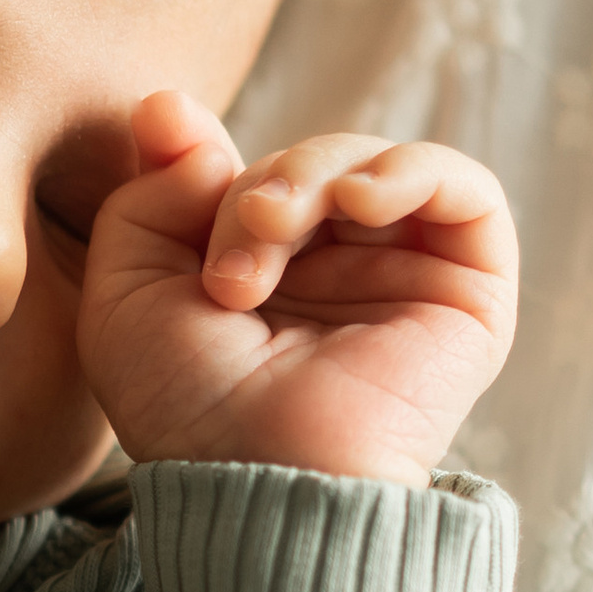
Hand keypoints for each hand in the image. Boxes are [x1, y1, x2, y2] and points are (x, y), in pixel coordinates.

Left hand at [83, 91, 518, 481]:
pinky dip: (412, 170)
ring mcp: (402, 280)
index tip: (164, 130)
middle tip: (224, 262)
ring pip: (372, 165)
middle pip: (303, 164)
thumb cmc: (186, 410)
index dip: (205, 147)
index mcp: (258, 280)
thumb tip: (171, 115)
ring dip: (314, 174)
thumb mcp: (123, 297)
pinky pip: (466, 189)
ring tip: (273, 231)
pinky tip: (360, 201)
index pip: (244, 173)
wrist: (256, 476)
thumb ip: (142, 197)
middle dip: (255, 186)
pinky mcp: (469, 293)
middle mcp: (331, 276)